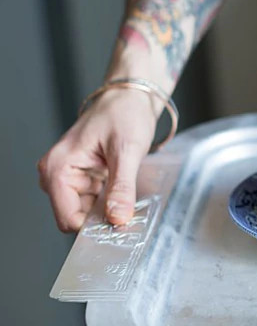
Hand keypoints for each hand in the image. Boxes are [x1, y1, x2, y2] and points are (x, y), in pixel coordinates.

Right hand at [37, 89, 159, 231]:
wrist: (130, 98)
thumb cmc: (124, 114)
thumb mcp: (126, 151)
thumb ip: (121, 187)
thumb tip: (117, 218)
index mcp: (58, 168)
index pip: (67, 217)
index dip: (93, 227)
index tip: (120, 227)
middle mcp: (57, 175)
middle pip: (76, 217)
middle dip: (102, 219)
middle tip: (130, 214)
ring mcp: (70, 178)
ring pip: (87, 211)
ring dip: (108, 210)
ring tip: (130, 198)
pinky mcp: (83, 178)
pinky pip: (94, 202)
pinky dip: (111, 202)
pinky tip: (126, 194)